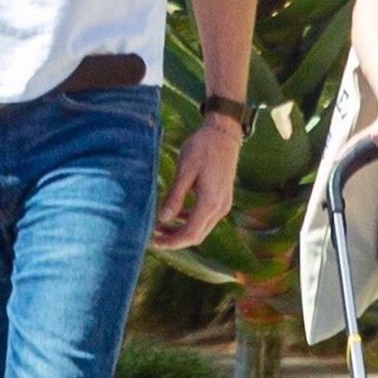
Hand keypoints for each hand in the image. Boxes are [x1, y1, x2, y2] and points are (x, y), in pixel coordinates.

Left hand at [151, 120, 240, 249]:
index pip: (190, 234)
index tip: (153, 241)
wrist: (223, 134)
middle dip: (174, 239)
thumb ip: (175, 197)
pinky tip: (175, 214)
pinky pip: (205, 218)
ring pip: (201, 228)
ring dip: (181, 230)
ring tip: (160, 226)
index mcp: (210, 202)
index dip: (172, 242)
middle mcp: (220, 208)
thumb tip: (162, 218)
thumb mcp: (185, 171)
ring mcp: (223, 204)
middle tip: (153, 236)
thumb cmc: (202, 148)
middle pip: (197, 235)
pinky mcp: (222, 199)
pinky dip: (189, 220)